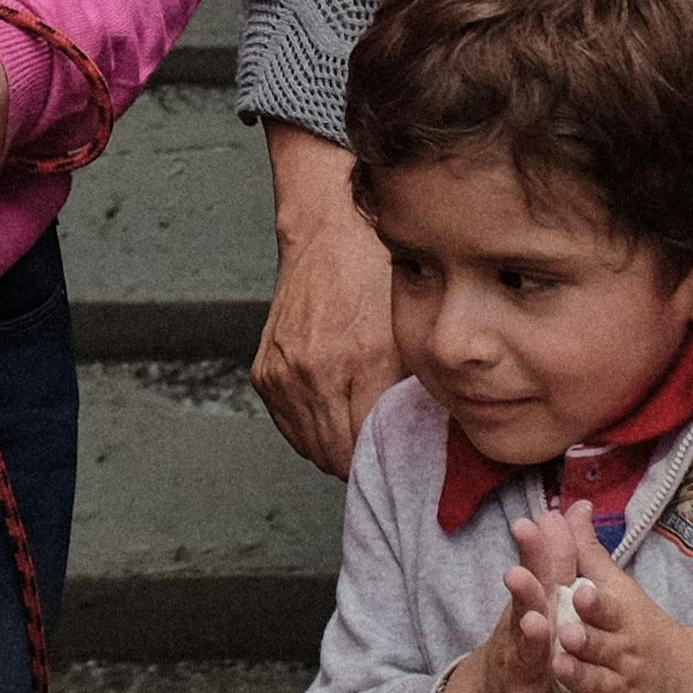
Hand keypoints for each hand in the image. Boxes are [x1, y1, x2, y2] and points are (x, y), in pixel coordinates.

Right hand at [253, 182, 406, 477]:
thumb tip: (427, 439)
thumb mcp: (410, 331)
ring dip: (336, 447)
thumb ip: (413, 388)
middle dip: (363, 457)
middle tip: (383, 446)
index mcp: (359, 361)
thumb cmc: (374, 276)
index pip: (370, 447)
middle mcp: (313, 372)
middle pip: (338, 457)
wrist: (325, 235)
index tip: (403, 454)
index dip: (389, 456)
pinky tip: (333, 411)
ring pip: (312, 449)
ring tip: (359, 427)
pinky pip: (291, 428)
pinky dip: (312, 429)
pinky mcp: (264, 374)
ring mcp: (283, 374)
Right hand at [431, 536, 564, 692]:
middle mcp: (519, 631)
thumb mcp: (541, 597)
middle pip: (521, 608)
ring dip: (528, 641)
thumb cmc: (527, 635)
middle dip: (523, 592)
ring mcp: (517, 667)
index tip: (527, 524)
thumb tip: (569, 508)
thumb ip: (555, 557)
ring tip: (535, 628)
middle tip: (521, 575)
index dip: (530, 550)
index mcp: (531, 605)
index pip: (532, 572)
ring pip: (523, 654)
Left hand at [515, 511, 692, 692]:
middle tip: (565, 633)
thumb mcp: (618, 588)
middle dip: (586, 640)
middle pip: (604, 647)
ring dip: (582, 678)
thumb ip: (589, 552)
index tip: (582, 592)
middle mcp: (627, 653)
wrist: (685, 678)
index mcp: (623, 618)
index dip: (596, 602)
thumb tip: (571, 506)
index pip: (610, 607)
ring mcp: (627, 689)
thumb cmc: (639, 624)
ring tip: (559, 668)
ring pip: (601, 685)